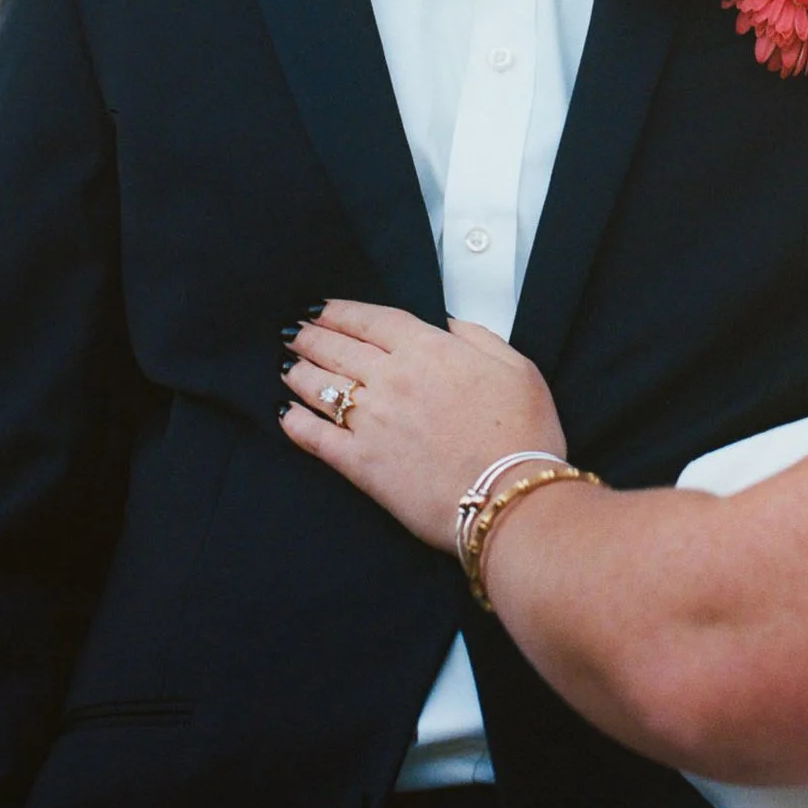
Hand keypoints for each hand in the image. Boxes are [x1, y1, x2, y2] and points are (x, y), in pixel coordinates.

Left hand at [279, 301, 563, 545]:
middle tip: (295, 332)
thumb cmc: (521, 436)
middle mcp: (392, 380)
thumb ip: (479, 337)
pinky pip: (315, 438)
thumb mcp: (517, 367)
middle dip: (312, 337)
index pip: (372, 320)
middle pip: (338, 348)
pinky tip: (287, 414)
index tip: (323, 309)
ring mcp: (372, 422)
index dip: (341, 312)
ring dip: (299, 372)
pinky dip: (296, 423)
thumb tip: (452, 324)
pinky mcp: (361, 464)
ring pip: (321, 387)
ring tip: (288, 365)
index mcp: (429, 351)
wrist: (508, 498)